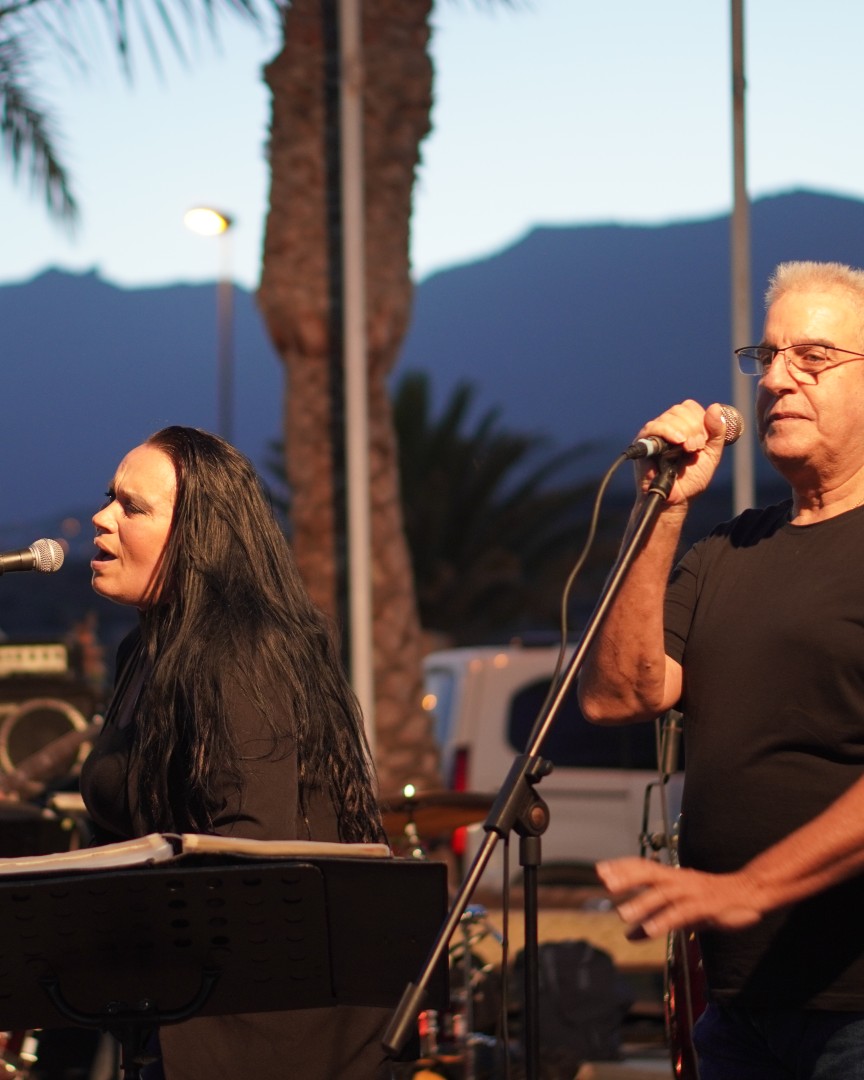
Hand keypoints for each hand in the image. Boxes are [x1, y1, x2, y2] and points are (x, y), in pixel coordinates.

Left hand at [596, 857, 763, 938]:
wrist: (747, 893)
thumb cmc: (708, 899)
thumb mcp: (679, 910)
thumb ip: (653, 919)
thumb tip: (628, 935)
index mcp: (671, 876)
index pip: (642, 865)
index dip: (621, 866)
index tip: (599, 870)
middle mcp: (678, 879)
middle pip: (648, 873)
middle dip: (626, 877)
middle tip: (605, 884)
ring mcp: (691, 892)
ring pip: (663, 894)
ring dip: (642, 904)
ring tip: (622, 915)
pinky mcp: (704, 906)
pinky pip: (681, 914)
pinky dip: (663, 921)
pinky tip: (648, 931)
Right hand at [634, 400, 730, 506]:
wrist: (677, 498)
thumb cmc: (692, 479)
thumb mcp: (712, 454)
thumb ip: (717, 432)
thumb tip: (715, 407)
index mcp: (682, 426)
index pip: (689, 407)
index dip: (700, 419)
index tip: (704, 441)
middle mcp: (667, 427)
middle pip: (680, 409)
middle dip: (694, 427)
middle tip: (696, 448)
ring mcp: (654, 433)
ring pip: (669, 416)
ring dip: (684, 431)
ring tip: (688, 450)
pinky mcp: (642, 442)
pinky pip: (654, 427)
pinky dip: (668, 431)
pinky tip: (678, 441)